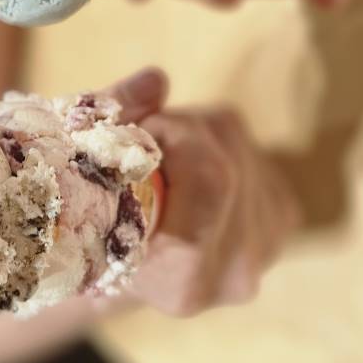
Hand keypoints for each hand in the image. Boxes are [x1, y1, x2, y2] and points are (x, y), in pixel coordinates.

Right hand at [110, 68, 300, 315]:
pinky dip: (218, 143)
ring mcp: (265, 251)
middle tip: (143, 134)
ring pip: (243, 150)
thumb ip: (110, 127)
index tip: (138, 128)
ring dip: (198, 132)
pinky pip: (256, 156)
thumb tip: (157, 80)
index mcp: (182, 282)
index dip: (176, 135)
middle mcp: (235, 275)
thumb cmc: (88, 222)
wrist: (122, 267)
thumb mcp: (81, 179)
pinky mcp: (281, 223)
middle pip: (229, 163)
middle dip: (182, 130)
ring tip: (160, 155)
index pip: (211, 183)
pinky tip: (189, 166)